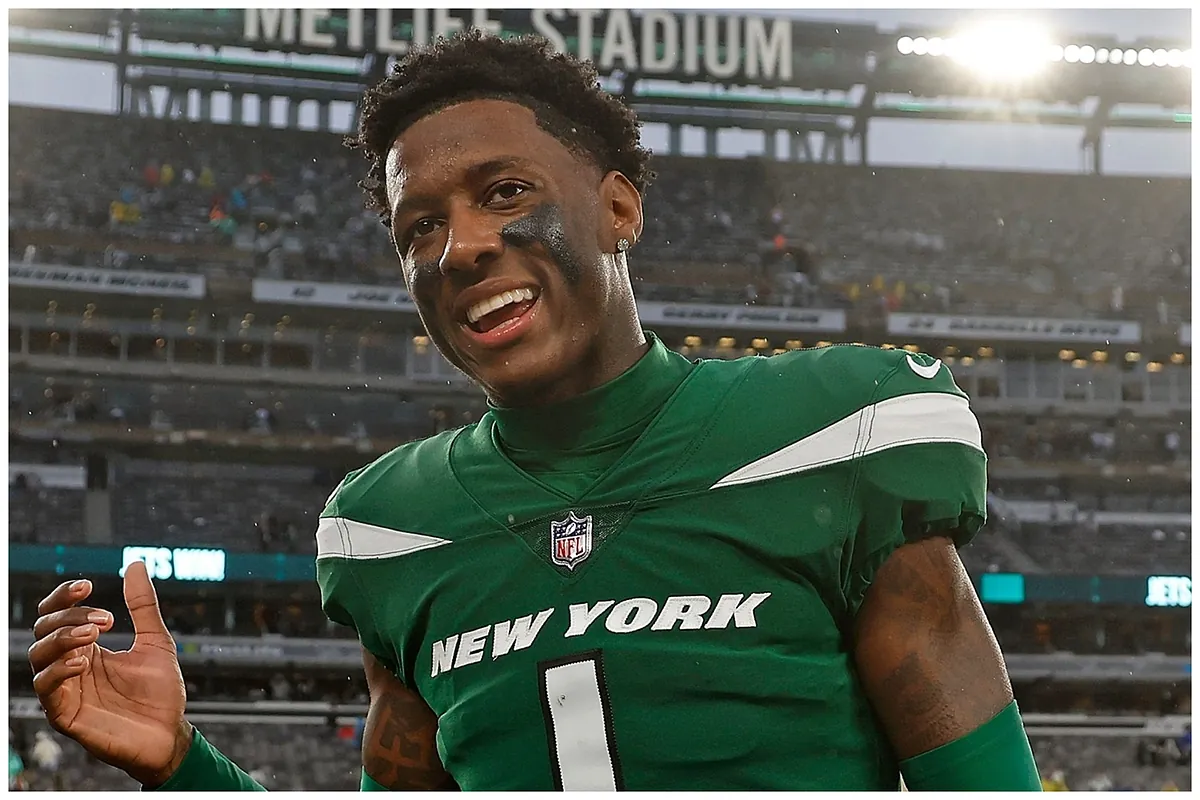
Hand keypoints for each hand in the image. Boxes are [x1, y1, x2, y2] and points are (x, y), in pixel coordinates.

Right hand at [28, 560, 191, 786]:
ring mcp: (65, 689)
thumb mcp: (156, 641)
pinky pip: (45, 688)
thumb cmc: (160, 693)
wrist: (169, 734)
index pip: (57, 615)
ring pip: (38, 655)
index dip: (64, 597)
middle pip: (44, 629)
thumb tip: (137, 564)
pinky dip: (59, 669)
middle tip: (106, 619)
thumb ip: (143, 605)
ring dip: (62, 637)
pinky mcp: (64, 714)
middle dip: (70, 615)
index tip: (86, 585)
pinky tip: (84, 661)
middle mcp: (71, 665)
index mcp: (87, 648)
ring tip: (94, 633)